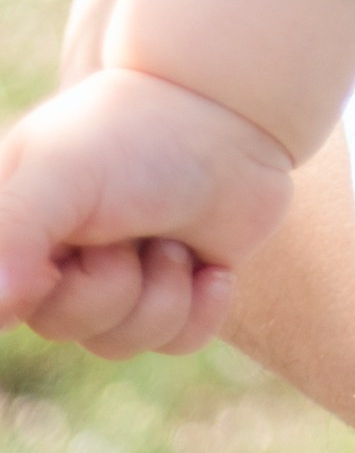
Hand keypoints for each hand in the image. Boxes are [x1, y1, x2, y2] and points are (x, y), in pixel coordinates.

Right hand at [0, 67, 294, 359]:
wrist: (235, 110)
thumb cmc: (137, 134)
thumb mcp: (60, 172)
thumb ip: (11, 235)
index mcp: (18, 225)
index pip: (4, 299)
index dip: (35, 289)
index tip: (58, 265)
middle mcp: (61, 256)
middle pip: (64, 326)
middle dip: (110, 283)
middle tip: (129, 227)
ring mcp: (119, 273)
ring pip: (122, 341)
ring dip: (160, 291)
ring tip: (172, 237)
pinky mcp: (177, 287)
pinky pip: (176, 342)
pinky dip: (201, 308)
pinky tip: (211, 266)